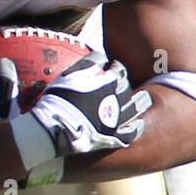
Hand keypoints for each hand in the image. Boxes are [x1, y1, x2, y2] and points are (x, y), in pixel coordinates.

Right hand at [29, 53, 151, 156]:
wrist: (55, 126)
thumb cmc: (60, 98)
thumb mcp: (72, 74)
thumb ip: (90, 63)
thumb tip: (103, 58)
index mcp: (108, 84)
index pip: (119, 71)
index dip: (115, 68)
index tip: (111, 67)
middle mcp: (116, 101)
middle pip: (128, 89)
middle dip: (125, 85)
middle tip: (121, 84)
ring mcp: (116, 120)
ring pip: (134, 109)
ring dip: (138, 103)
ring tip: (140, 101)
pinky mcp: (113, 136)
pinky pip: (131, 132)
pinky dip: (136, 127)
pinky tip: (138, 124)